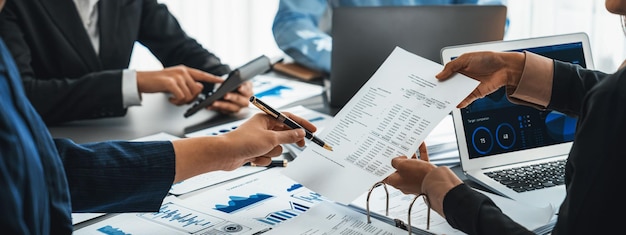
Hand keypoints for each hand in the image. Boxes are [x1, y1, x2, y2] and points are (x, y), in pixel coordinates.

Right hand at [137, 65, 223, 104]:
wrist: (141, 80)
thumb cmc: (158, 82)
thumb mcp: (175, 81)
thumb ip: (187, 83)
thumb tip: (200, 88)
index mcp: (185, 70)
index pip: (203, 74)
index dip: (214, 78)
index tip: (223, 81)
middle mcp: (183, 71)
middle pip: (197, 90)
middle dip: (190, 99)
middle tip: (180, 100)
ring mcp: (177, 76)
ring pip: (190, 95)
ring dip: (182, 102)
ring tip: (173, 99)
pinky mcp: (170, 82)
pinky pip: (181, 97)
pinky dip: (176, 102)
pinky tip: (170, 99)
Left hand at [171, 112, 314, 181]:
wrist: (225, 155)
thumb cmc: (243, 142)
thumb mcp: (271, 139)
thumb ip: (288, 136)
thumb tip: (300, 133)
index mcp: (266, 118)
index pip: (288, 118)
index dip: (301, 124)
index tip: (312, 130)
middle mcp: (263, 127)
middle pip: (284, 133)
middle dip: (289, 141)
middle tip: (302, 145)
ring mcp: (259, 140)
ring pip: (277, 148)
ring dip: (271, 152)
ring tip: (261, 152)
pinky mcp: (256, 151)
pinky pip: (268, 156)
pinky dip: (263, 159)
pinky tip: (253, 158)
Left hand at [207, 81, 253, 113]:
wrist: (230, 88)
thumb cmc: (234, 82)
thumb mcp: (236, 79)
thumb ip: (236, 80)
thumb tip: (228, 81)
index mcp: (248, 91)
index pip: (247, 90)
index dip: (243, 89)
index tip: (239, 87)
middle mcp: (246, 101)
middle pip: (240, 100)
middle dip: (232, 97)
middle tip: (225, 95)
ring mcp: (238, 108)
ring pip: (231, 108)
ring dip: (222, 105)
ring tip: (214, 102)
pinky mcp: (230, 112)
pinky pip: (223, 111)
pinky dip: (216, 108)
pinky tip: (210, 105)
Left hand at [384, 143, 434, 194]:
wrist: (436, 180)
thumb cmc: (419, 176)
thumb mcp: (402, 165)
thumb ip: (396, 161)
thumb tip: (396, 160)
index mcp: (396, 182)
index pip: (385, 176)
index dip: (383, 168)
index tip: (381, 162)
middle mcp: (405, 182)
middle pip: (399, 169)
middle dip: (398, 159)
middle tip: (396, 149)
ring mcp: (415, 178)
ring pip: (411, 164)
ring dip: (410, 155)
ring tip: (408, 145)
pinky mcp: (425, 174)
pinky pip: (421, 162)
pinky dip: (420, 153)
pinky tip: (420, 144)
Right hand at [435, 51, 524, 107]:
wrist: (505, 67)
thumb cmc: (488, 59)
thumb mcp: (466, 58)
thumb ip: (451, 67)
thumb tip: (439, 76)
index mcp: (458, 68)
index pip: (445, 74)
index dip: (438, 78)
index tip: (429, 82)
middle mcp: (462, 78)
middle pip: (448, 85)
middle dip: (441, 89)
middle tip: (432, 92)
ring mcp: (468, 87)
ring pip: (455, 93)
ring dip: (449, 97)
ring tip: (441, 99)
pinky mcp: (475, 94)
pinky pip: (465, 100)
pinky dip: (460, 103)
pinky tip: (455, 103)